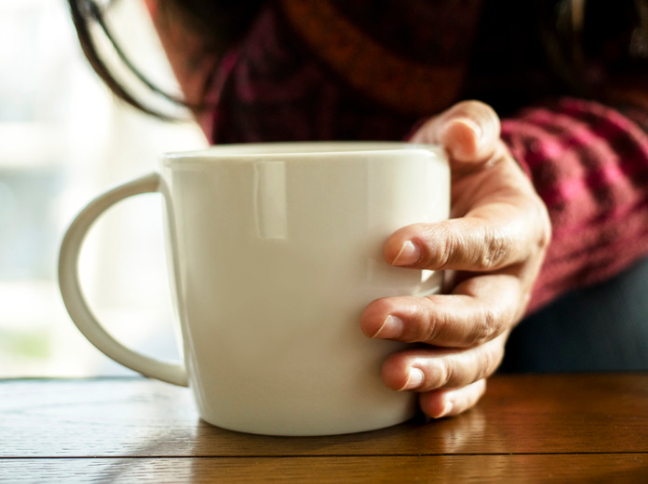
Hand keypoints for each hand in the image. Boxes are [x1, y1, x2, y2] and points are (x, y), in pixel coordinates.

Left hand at [361, 100, 550, 417]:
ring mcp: (496, 318)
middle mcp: (513, 280)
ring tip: (392, 375)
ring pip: (479, 354)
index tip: (391, 249)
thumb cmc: (462, 172)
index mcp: (516, 227)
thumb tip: (462, 136)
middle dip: (431, 320)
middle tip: (374, 320)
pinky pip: (473, 379)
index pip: (485, 241)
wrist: (470, 209)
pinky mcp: (476, 344)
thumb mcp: (468, 138)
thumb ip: (469, 124)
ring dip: (436, 369)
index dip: (444, 247)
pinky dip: (452, 395)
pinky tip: (420, 406)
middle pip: (483, 311)